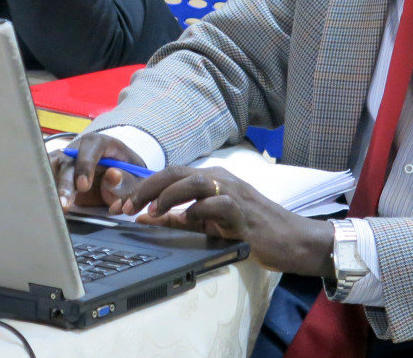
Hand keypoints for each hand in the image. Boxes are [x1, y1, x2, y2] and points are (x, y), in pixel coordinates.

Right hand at [51, 132, 147, 211]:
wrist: (114, 168)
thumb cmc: (125, 169)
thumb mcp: (134, 173)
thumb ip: (127, 177)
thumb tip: (113, 176)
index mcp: (99, 143)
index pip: (90, 150)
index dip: (85, 167)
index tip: (83, 186)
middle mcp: (77, 149)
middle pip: (67, 163)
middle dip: (65, 184)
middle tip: (65, 204)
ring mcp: (63, 159)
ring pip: (51, 170)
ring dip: (50, 189)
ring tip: (52, 207)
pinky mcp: (54, 171)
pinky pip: (45, 179)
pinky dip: (44, 192)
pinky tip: (44, 206)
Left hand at [119, 166, 334, 275]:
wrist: (292, 240)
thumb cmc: (252, 231)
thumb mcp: (210, 225)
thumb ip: (181, 219)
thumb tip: (147, 219)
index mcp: (211, 179)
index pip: (170, 174)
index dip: (142, 187)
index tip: (121, 205)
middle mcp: (221, 179)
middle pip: (176, 172)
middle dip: (147, 188)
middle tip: (126, 207)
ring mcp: (234, 192)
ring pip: (195, 180)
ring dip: (168, 195)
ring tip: (150, 212)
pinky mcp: (244, 211)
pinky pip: (219, 203)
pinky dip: (199, 209)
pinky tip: (186, 219)